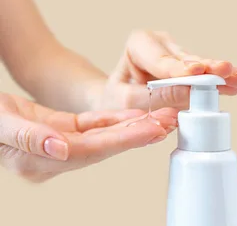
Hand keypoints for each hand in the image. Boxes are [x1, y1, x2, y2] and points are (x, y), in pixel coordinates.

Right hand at [0, 93, 176, 182]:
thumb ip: (28, 137)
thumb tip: (60, 148)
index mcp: (37, 162)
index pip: (89, 151)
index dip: (122, 140)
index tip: (151, 130)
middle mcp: (54, 157)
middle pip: (104, 146)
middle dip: (138, 133)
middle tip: (169, 122)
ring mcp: (60, 143)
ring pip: (104, 135)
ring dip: (133, 126)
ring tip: (163, 117)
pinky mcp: (63, 128)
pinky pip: (95, 125)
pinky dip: (116, 119)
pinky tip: (137, 114)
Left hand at [94, 30, 236, 110]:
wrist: (118, 100)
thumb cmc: (118, 98)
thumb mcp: (129, 101)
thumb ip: (157, 97)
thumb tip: (188, 93)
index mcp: (139, 45)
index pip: (161, 60)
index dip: (180, 67)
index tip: (196, 71)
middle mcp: (162, 44)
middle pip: (187, 59)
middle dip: (207, 67)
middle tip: (225, 70)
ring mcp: (179, 54)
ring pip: (202, 66)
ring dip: (220, 74)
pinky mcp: (191, 68)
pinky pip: (206, 75)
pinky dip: (220, 81)